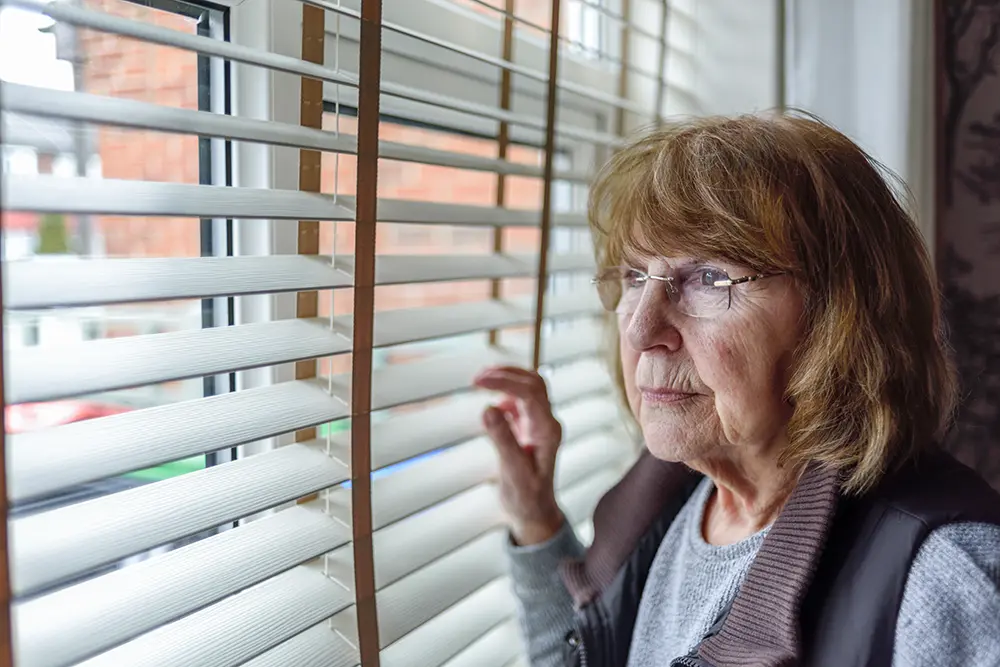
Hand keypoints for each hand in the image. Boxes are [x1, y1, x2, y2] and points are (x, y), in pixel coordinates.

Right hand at [474, 366, 564, 545]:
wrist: (534, 513)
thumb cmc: (526, 497)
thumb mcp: (511, 471)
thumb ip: (502, 439)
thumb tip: (488, 408)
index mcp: (547, 431)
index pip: (530, 393)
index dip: (504, 381)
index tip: (478, 381)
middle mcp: (547, 423)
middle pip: (534, 383)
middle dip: (506, 374)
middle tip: (477, 377)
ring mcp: (540, 424)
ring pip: (529, 388)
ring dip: (507, 379)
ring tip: (481, 380)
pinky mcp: (530, 427)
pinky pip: (522, 400)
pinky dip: (506, 392)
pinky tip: (492, 401)